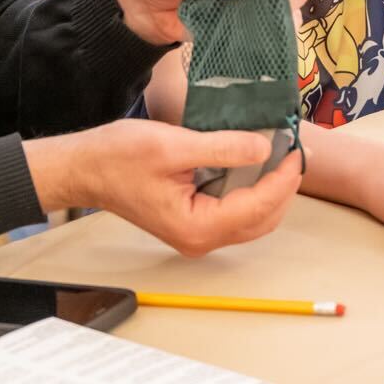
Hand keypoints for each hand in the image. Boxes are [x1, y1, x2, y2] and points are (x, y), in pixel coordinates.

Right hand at [31, 120, 303, 255]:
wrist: (86, 168)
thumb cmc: (118, 158)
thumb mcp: (174, 145)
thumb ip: (222, 148)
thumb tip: (263, 148)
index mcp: (197, 226)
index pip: (257, 206)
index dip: (283, 177)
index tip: (297, 148)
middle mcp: (200, 238)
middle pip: (262, 219)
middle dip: (283, 185)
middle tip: (296, 149)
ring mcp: (197, 232)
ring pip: (252, 217)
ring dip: (270, 188)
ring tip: (281, 153)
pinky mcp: (194, 220)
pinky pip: (235, 209)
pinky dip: (251, 188)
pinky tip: (256, 162)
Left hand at [112, 0, 314, 46]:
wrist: (136, 6)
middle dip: (289, 4)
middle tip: (277, 23)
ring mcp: (247, 1)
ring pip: (280, 13)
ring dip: (277, 26)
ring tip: (268, 40)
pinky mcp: (238, 26)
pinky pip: (259, 35)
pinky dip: (262, 43)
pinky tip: (260, 50)